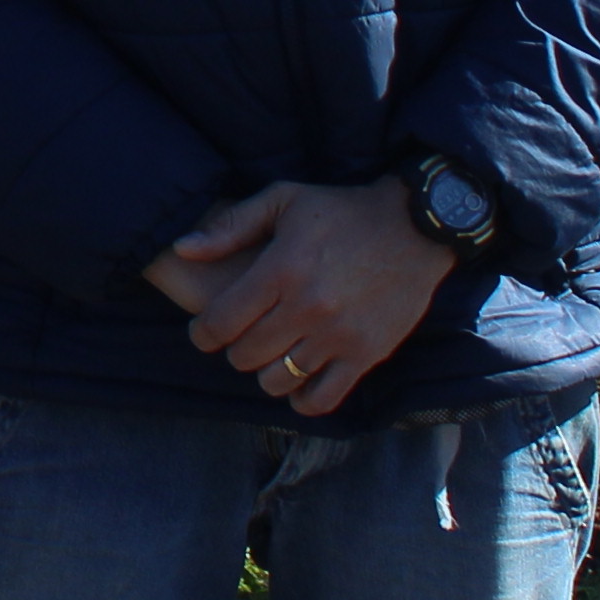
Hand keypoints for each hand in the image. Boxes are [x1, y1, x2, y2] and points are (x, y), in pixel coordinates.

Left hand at [145, 180, 455, 417]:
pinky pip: (322, 398)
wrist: (416, 228)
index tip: (204, 332)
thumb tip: (183, 249)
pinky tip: (297, 380)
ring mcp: (339, 335)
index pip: (221, 322)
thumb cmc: (342, 211)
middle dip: (233, 350)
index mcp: (281, 269)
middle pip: (246, 355)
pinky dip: (302, 398)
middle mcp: (307, 307)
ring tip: (269, 354)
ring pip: (278, 379)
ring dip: (265, 372)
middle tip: (240, 338)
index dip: (203, 334)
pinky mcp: (367, 354)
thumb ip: (230, 227)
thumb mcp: (283, 200)